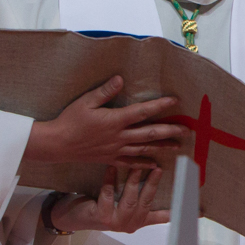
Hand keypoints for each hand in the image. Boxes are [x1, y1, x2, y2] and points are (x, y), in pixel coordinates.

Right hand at [25, 76, 186, 167]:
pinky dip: (144, 165)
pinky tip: (155, 165)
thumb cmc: (70, 120)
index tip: (175, 101)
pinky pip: (131, 164)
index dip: (160, 106)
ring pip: (144, 149)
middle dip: (170, 131)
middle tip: (186, 130)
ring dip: (162, 147)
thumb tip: (120, 79)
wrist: (57, 144)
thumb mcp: (86, 101)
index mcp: (115, 120)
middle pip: (149, 133)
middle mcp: (119, 137)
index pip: (142, 112)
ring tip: (178, 147)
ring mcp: (116, 150)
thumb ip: (105, 91)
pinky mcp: (110, 159)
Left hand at [51, 168, 170, 234]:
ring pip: (130, 200)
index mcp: (139, 221)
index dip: (178, 211)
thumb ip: (141, 197)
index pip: (162, 217)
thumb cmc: (102, 206)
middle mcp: (131, 224)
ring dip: (134, 181)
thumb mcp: (124, 204)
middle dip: (153, 184)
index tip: (197, 209)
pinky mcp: (102, 218)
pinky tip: (112, 167)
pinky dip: (110, 180)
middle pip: (146, 202)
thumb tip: (156, 173)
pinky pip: (108, 195)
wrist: (75, 216)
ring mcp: (117, 223)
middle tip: (158, 168)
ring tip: (137, 166)